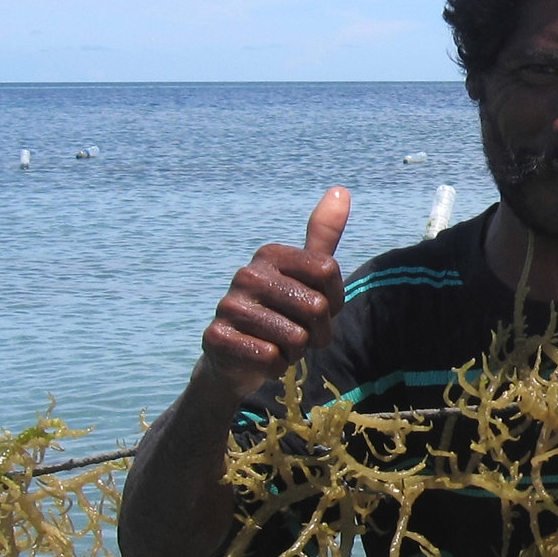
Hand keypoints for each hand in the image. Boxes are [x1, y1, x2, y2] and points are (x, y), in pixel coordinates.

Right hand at [198, 187, 350, 400]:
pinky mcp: (216, 338)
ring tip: (278, 346)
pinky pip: (271, 358)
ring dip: (296, 353)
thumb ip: (323, 236)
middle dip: (318, 333)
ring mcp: (228, 305)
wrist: (236, 358)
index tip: (317, 309)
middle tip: (299, 336)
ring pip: (296, 338)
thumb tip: (341, 189)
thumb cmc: (280, 314)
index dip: (333, 301)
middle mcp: (246, 274)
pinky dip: (275, 367)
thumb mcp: (305, 275)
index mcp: (270, 253)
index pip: (328, 272)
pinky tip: (261, 360)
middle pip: (316, 307)